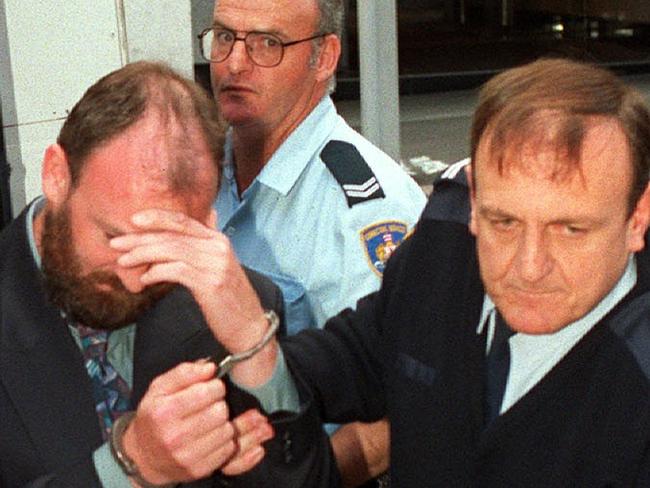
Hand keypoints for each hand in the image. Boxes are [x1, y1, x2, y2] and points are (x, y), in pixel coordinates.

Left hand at [110, 209, 269, 354]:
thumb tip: (207, 216)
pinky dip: (156, 273)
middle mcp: (218, 246)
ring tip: (124, 262)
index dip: (157, 217)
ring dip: (142, 255)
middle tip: (116, 244)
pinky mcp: (210, 282)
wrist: (249, 326)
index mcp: (218, 239)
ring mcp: (216, 264)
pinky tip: (143, 280)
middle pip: (172, 235)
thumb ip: (206, 244)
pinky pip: (176, 271)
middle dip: (140, 238)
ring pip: (171, 251)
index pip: (184, 220)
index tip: (133, 220)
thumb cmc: (229, 298)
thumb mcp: (219, 266)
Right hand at [122, 361, 273, 483]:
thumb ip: (185, 372)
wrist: (143, 456)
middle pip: (220, 412)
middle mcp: (174, 436)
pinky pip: (227, 449)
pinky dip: (224, 440)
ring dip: (223, 422)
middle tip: (211, 405)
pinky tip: (212, 435)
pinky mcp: (199, 470)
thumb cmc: (154, 416)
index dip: (215, 386)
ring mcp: (187, 456)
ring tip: (211, 420)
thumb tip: (210, 368)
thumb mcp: (160, 388)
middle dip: (220, 404)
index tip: (211, 388)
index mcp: (164, 412)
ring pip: (227, 430)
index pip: (207, 392)